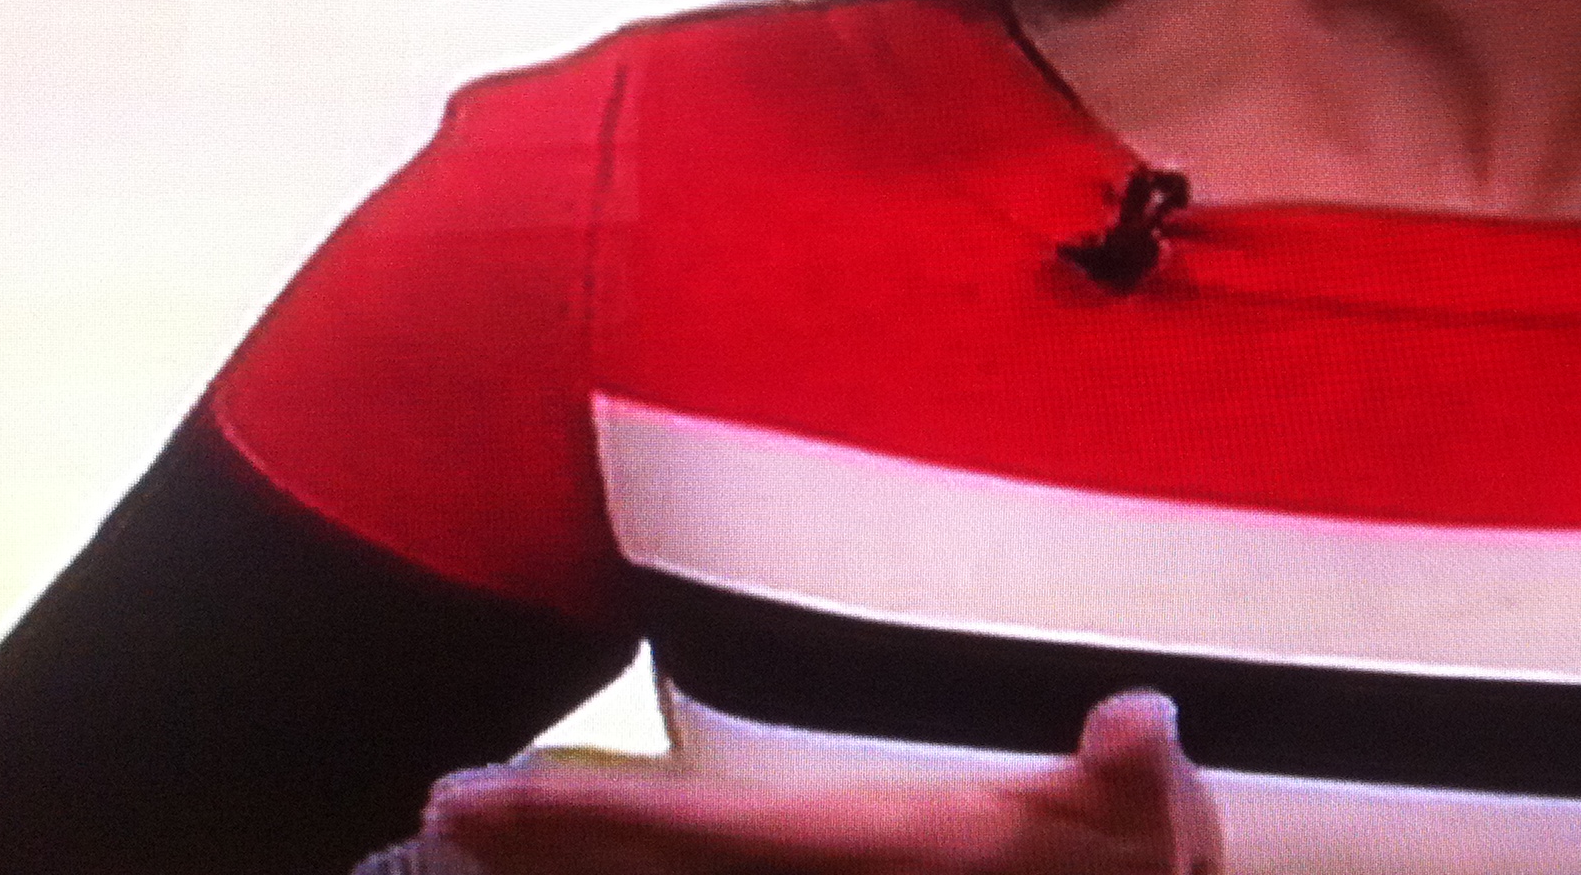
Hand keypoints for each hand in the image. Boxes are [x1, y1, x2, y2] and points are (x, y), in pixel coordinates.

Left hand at [420, 690, 1224, 874]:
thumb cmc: (1137, 868)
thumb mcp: (1155, 828)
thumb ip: (1142, 780)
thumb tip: (1140, 721)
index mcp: (866, 851)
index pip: (696, 834)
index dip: (578, 818)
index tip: (469, 800)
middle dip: (538, 854)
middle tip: (425, 822)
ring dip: (567, 874)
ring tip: (463, 847)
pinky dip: (638, 874)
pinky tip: (590, 874)